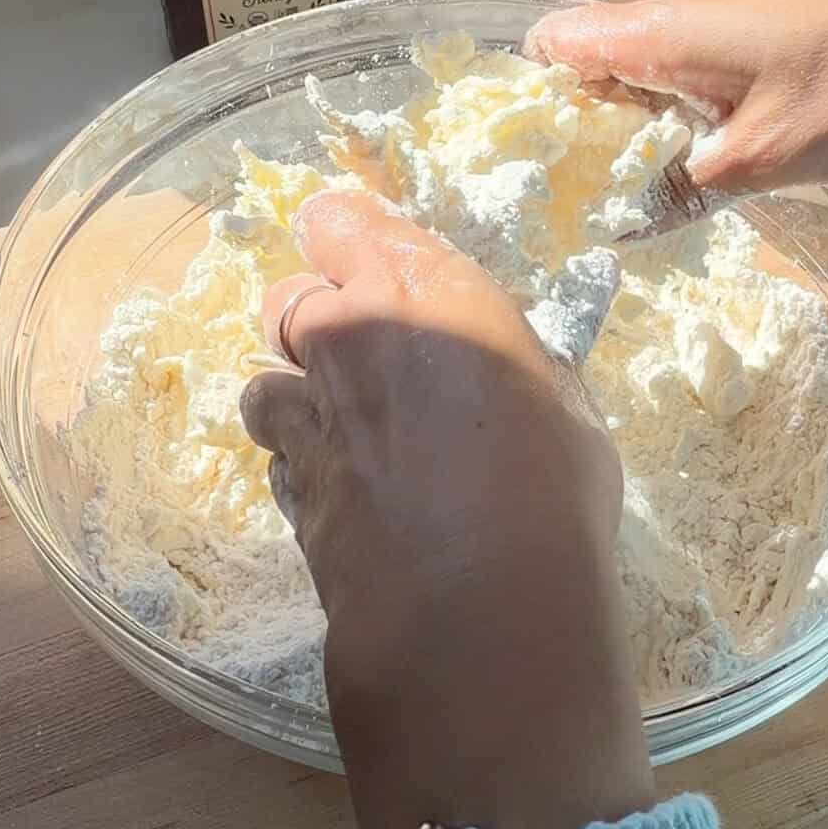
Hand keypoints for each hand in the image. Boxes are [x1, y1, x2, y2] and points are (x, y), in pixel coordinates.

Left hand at [241, 192, 653, 828]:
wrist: (478, 608)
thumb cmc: (551, 488)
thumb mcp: (563, 406)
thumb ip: (516, 364)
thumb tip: (505, 358)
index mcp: (423, 291)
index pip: (341, 220)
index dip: (342, 235)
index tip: (358, 254)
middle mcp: (347, 335)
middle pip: (287, 295)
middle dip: (314, 317)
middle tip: (363, 356)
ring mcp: (306, 416)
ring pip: (264, 379)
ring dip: (294, 394)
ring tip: (342, 431)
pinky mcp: (288, 488)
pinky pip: (277, 456)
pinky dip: (298, 464)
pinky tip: (339, 491)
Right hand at [526, 0, 827, 191]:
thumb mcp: (774, 154)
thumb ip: (685, 187)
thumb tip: (614, 223)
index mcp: (671, 29)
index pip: (558, 43)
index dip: (526, 99)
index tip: (520, 167)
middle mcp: (685, 20)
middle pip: (593, 67)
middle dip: (573, 133)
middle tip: (563, 212)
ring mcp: (726, 32)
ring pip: (644, 81)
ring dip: (628, 138)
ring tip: (614, 210)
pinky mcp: (762, 51)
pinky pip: (691, 88)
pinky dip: (677, 131)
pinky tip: (685, 183)